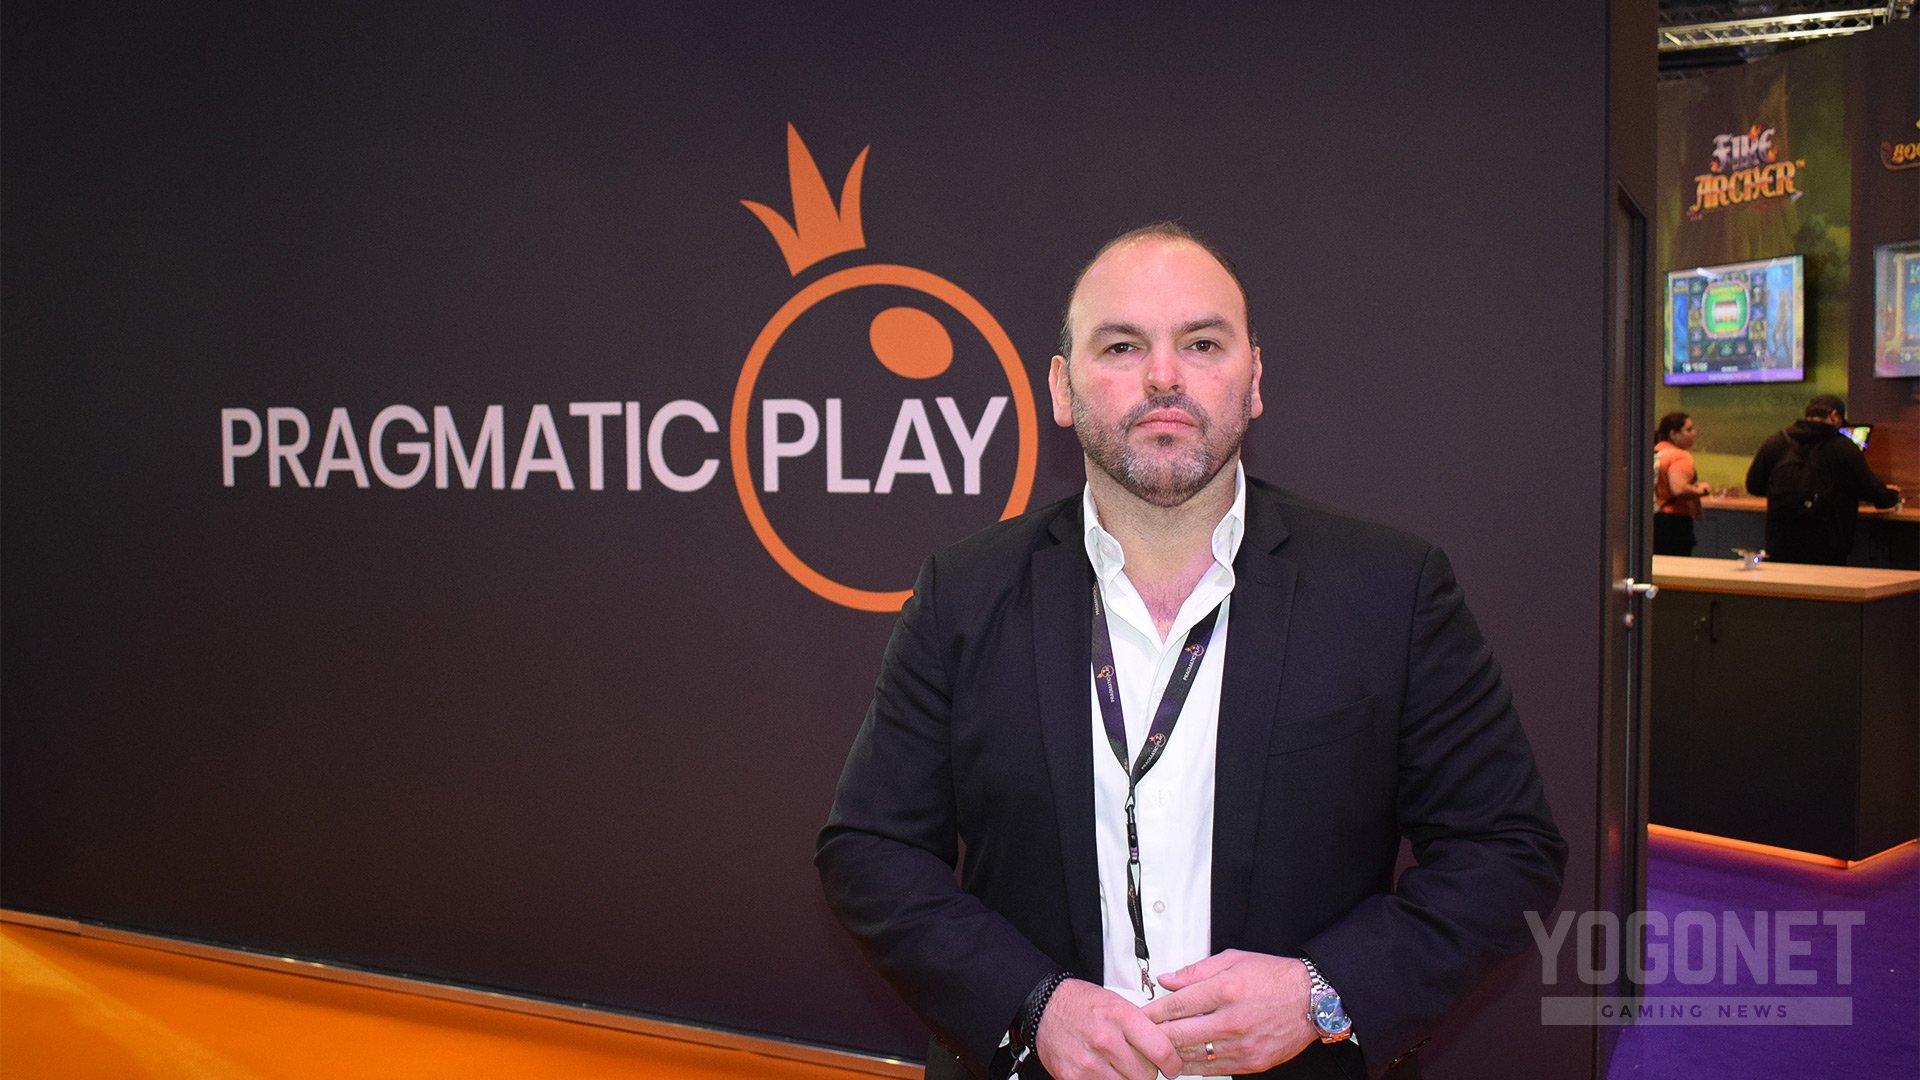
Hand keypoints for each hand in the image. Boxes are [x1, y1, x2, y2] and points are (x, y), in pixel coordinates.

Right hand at [1033, 978, 1182, 1079]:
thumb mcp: (1118, 1004)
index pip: (1161, 1050)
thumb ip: (1143, 1028)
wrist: (1044, 1008)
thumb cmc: (1082, 1005)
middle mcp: (1105, 1040)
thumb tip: (1168, 1050)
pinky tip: (1105, 1071)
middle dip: (1148, 1072)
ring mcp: (1089, 1062)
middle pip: (1147, 1074)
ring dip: (1128, 1079)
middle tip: (1140, 1064)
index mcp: (1121, 1017)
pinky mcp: (1074, 1078)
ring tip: (1120, 1066)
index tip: (1173, 1067)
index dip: (1173, 1063)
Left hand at [1140, 950, 1316, 1074]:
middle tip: (1141, 1035)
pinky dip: (1193, 1066)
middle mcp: (1233, 1019)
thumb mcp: (1233, 960)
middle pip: (1179, 1034)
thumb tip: (1167, 980)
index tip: (1139, 1016)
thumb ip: (1196, 972)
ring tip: (1157, 1049)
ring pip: (1192, 1055)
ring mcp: (1242, 1044)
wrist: (1312, 1000)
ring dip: (1171, 1053)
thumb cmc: (1274, 978)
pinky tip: (1182, 1060)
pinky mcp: (1251, 1062)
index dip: (1152, 1013)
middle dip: (1155, 1035)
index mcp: (1226, 990)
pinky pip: (1213, 1069)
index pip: (1176, 1005)